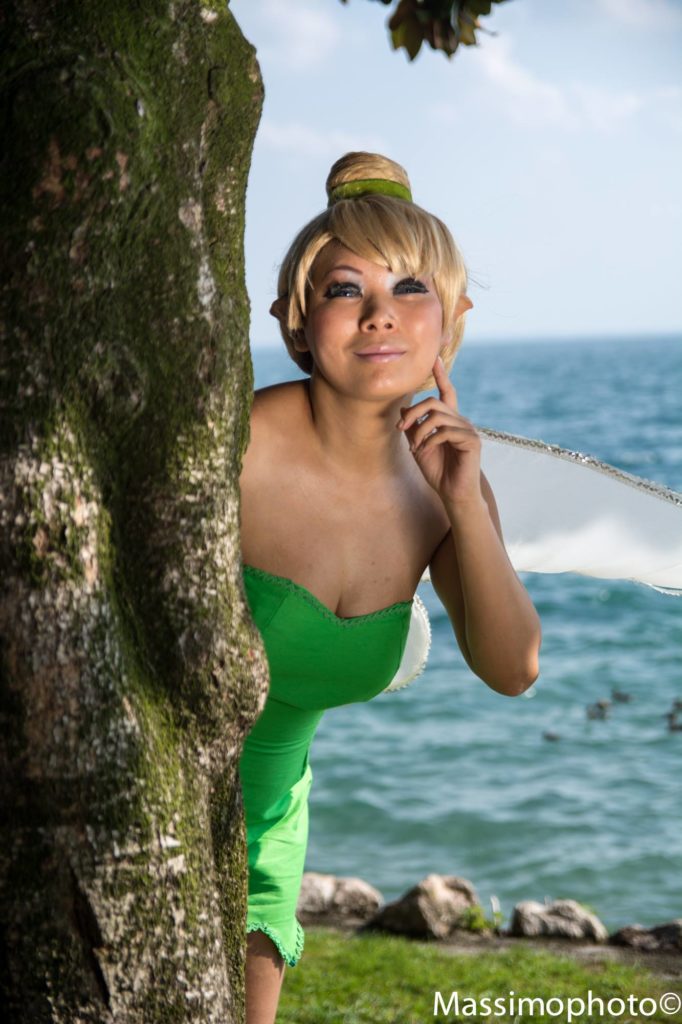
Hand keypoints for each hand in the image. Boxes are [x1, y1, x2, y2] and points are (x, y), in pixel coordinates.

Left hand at [397, 355, 482, 508]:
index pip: (446, 392)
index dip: (441, 374)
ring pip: (438, 416)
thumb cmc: (438, 471)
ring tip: (414, 447)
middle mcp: (460, 421)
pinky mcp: (471, 441)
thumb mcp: (419, 446)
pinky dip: (430, 440)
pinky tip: (425, 451)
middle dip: (413, 412)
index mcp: (449, 420)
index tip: (435, 357)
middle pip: (434, 402)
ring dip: (419, 431)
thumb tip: (403, 408)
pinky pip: (445, 431)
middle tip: (400, 428)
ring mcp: (467, 430)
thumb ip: (413, 428)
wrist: (453, 493)